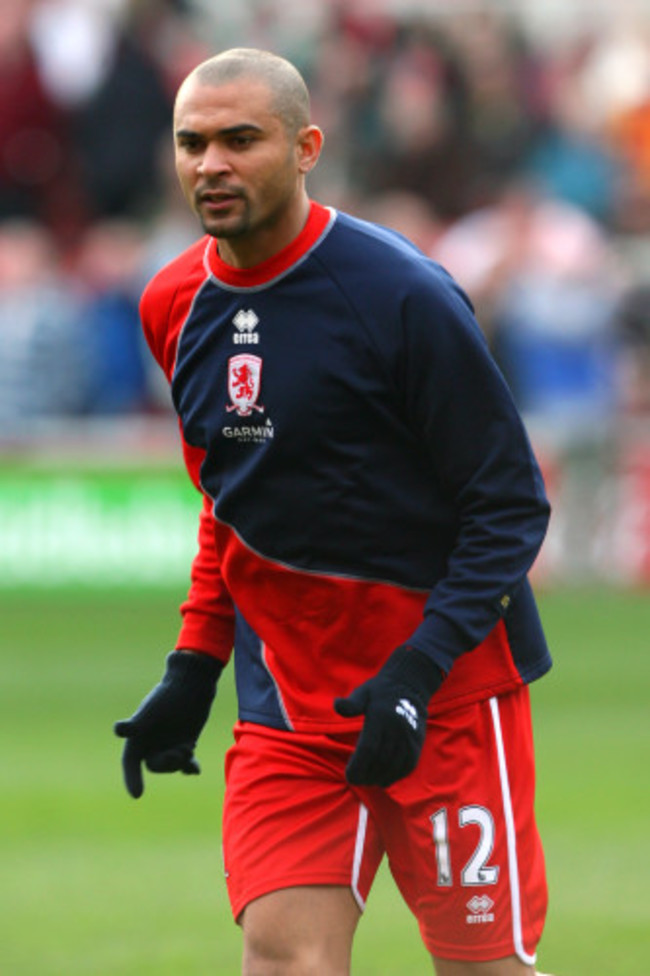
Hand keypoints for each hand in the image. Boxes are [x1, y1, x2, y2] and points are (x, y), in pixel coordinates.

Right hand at [114, 650, 222, 797]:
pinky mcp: (184, 743)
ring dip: (180, 762)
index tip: (137, 795)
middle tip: (181, 752)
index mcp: (138, 735)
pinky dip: (190, 766)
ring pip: (172, 765)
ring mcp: (168, 743)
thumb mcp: (151, 711)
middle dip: (167, 764)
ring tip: (189, 747)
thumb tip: (117, 729)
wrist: (191, 685)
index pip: (131, 762)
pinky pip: (186, 763)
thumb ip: (136, 725)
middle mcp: (152, 742)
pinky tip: (195, 769)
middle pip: (155, 766)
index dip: (131, 778)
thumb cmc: (167, 695)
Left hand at [334, 645, 441, 786]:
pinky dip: (395, 776)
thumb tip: (336, 705)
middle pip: (380, 761)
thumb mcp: (363, 692)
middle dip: (366, 775)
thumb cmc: (380, 691)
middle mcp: (397, 729)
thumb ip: (351, 703)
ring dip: (379, 778)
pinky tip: (384, 780)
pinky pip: (408, 765)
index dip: (359, 766)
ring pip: (394, 766)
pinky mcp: (418, 743)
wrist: (410, 686)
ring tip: (367, 781)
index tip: (349, 775)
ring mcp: (410, 737)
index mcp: (381, 717)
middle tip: (356, 780)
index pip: (369, 749)